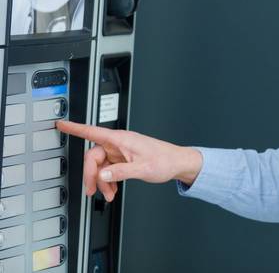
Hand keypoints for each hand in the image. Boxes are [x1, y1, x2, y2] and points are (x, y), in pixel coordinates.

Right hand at [56, 120, 202, 201]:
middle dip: (91, 175)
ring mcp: (120, 152)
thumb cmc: (165, 160)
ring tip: (109, 194)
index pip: (93, 131)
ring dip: (101, 182)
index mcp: (122, 139)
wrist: (177, 163)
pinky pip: (108, 170)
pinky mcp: (123, 160)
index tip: (61, 124)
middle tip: (93, 191)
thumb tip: (102, 175)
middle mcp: (119, 144)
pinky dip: (108, 181)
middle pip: (93, 156)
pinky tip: (113, 190)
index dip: (75, 128)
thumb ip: (120, 172)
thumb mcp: (143, 169)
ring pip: (100, 166)